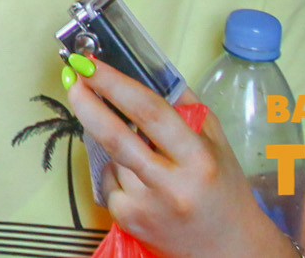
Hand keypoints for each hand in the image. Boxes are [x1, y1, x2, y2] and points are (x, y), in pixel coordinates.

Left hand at [63, 59, 291, 257]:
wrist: (231, 249)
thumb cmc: (224, 192)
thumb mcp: (215, 143)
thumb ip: (184, 107)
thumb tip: (147, 70)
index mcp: (197, 159)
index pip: (149, 112)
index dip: (115, 84)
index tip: (91, 64)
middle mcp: (171, 186)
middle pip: (116, 137)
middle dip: (87, 103)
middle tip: (74, 79)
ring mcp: (147, 207)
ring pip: (112, 158)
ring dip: (114, 144)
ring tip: (145, 155)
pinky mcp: (129, 222)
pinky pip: (109, 182)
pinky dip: (117, 172)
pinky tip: (141, 182)